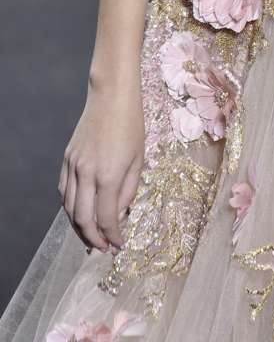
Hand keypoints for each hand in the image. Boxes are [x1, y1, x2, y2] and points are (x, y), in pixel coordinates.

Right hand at [58, 80, 144, 252]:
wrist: (112, 96)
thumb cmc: (132, 125)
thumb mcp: (139, 159)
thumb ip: (129, 190)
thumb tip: (119, 213)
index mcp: (108, 175)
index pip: (106, 218)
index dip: (112, 237)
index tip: (119, 245)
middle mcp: (86, 173)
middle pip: (82, 220)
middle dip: (93, 239)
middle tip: (104, 249)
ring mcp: (73, 166)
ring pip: (68, 208)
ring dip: (79, 227)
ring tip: (92, 237)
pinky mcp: (67, 158)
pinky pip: (64, 191)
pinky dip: (70, 207)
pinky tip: (80, 212)